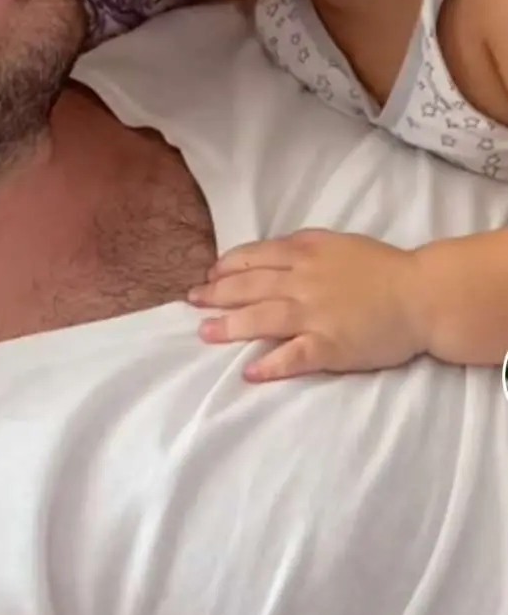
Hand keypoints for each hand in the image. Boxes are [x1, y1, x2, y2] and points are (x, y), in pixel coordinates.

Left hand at [189, 230, 423, 380]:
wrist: (423, 295)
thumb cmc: (383, 268)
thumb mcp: (338, 243)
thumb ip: (302, 247)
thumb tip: (266, 254)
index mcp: (306, 254)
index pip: (255, 258)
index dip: (227, 267)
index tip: (209, 276)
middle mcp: (304, 282)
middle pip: (250, 287)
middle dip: (216, 295)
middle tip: (193, 302)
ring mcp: (316, 315)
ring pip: (263, 319)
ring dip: (230, 326)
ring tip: (205, 333)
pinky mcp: (331, 346)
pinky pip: (293, 356)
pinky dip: (270, 364)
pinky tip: (249, 371)